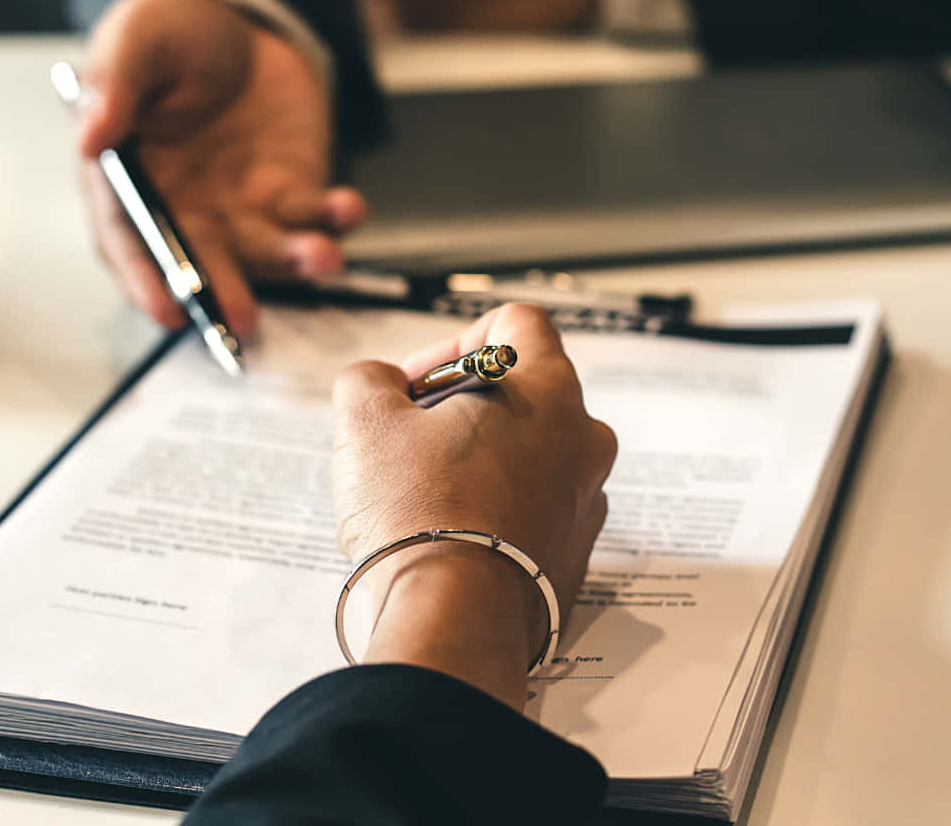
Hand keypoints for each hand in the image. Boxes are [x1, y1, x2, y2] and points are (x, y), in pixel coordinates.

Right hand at [76, 0, 365, 337]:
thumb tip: (90, 137)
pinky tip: (348, 207)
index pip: (130, 240)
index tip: (166, 311)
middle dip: (223, 291)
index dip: (147, 279)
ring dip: (293, 261)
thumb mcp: (136, 38)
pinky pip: (315, 217)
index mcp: (129, 180)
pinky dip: (335, 220)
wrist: (239, 19)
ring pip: (266, 250)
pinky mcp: (292, 191)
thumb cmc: (172, 33)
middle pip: (201, 260)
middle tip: (243, 319)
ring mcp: (241, 206)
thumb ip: (115, 85)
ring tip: (320, 256)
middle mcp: (184, 207)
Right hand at [331, 304, 617, 707]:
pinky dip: (496, 516)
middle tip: (411, 440)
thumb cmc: (419, 515)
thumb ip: (368, 379)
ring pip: (530, 458)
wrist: (455, 626)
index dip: (454, 341)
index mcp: (549, 389)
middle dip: (463, 408)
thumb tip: (378, 384)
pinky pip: (533, 516)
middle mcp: (583, 440)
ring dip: (480, 464)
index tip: (416, 385)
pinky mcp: (574, 559)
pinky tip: (449, 540)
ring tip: (424, 496)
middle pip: (523, 393)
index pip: (516, 323)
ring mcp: (584, 503)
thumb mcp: (365, 421)